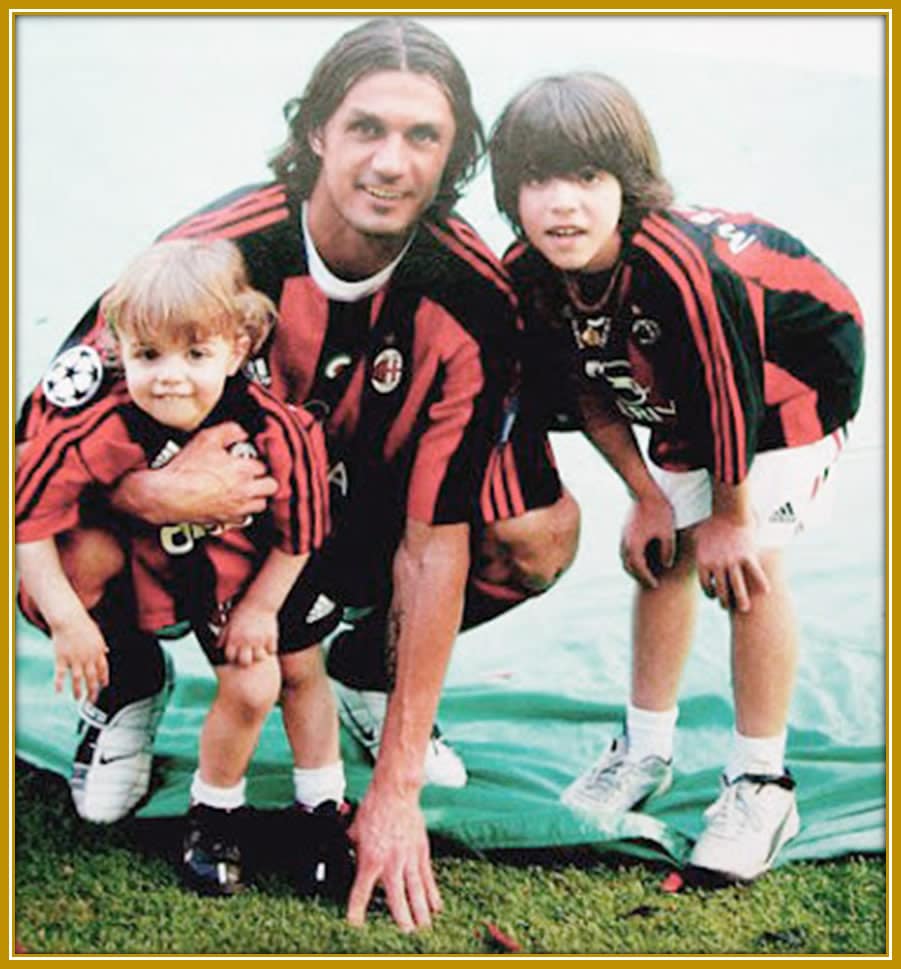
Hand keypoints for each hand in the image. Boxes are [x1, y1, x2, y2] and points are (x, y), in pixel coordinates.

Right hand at [52, 612, 108, 701]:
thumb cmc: (82, 625)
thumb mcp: (96, 634)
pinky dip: (60, 683)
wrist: (69, 619)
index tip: (103, 686)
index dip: (103, 679)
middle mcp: (88, 657)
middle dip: (93, 691)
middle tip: (92, 700)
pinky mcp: (62, 658)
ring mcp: (75, 659)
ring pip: (78, 679)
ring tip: (78, 699)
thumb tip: (106, 651)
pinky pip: (61, 674)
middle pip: (92, 678)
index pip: (103, 669)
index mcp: (98, 652)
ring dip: (79, 691)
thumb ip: (101, 645)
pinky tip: (59, 691)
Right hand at [149, 423, 277, 524]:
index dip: (255, 461)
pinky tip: (234, 503)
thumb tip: (243, 433)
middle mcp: (245, 491)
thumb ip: (230, 431)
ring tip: (246, 489)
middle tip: (253, 475)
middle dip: (264, 479)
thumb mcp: (207, 438)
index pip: (264, 465)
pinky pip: (245, 518)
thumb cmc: (185, 468)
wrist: (166, 494)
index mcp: (244, 470)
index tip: (247, 460)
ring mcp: (237, 508)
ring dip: (256, 496)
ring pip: (261, 504)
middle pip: (271, 486)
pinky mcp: (226, 520)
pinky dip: (243, 511)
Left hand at [218, 602, 277, 666]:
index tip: (236, 653)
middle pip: (245, 662)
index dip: (232, 657)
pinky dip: (270, 649)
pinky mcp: (271, 637)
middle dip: (246, 660)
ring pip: (259, 658)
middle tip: (248, 655)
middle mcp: (246, 641)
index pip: (230, 657)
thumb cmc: (243, 612)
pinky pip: (271, 650)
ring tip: (259, 650)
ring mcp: (259, 639)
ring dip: (259, 655)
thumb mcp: (230, 623)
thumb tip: (218, 647)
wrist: (259, 602)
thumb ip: (223, 636)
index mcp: (234, 638)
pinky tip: (267, 644)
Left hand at [346, 785, 441, 932]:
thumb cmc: (372, 810)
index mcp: (370, 860)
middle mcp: (390, 862)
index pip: (361, 892)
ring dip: (421, 912)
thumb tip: (343, 857)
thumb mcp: (353, 833)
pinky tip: (436, 907)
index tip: (355, 924)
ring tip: (424, 928)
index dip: (357, 911)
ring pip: (416, 891)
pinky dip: (433, 893)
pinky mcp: (421, 852)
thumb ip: (352, 851)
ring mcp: (408, 858)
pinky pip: (428, 877)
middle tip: (406, 935)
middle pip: (397, 899)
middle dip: (401, 920)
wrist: (395, 792)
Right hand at [620, 493, 675, 587]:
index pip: (640, 570)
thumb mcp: (668, 533)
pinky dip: (632, 559)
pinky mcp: (624, 531)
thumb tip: (666, 565)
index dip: (648, 579)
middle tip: (651, 582)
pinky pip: (625, 551)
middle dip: (640, 577)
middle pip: (629, 567)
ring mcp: (623, 537)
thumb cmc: (658, 512)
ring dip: (634, 569)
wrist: (645, 492)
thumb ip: (667, 552)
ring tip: (646, 573)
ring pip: (625, 559)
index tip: (656, 585)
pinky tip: (642, 558)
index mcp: (635, 546)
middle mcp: (625, 543)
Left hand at [693, 513, 769, 611]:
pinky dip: (761, 584)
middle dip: (725, 602)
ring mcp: (732, 562)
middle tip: (728, 607)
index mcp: (703, 562)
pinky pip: (755, 574)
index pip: (706, 586)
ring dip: (741, 600)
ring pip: (737, 587)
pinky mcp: (747, 556)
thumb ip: (691, 547)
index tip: (715, 597)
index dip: (710, 594)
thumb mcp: (696, 536)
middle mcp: (717, 565)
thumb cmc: (711, 524)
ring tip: (744, 609)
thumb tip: (677, 547)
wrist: (728, 513)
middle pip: (721, 590)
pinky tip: (766, 592)